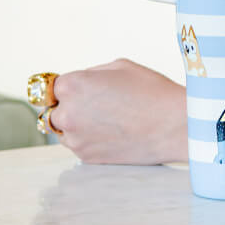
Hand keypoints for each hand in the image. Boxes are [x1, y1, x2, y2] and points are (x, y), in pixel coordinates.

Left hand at [51, 59, 186, 164]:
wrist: (173, 125)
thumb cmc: (151, 90)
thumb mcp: (120, 66)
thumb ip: (90, 74)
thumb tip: (78, 85)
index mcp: (72, 85)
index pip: (50, 87)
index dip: (67, 86)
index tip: (80, 89)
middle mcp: (67, 113)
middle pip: (52, 110)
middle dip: (69, 106)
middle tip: (97, 104)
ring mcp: (75, 138)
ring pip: (63, 130)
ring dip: (76, 124)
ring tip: (107, 119)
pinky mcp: (86, 157)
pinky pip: (78, 144)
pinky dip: (89, 139)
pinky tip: (113, 131)